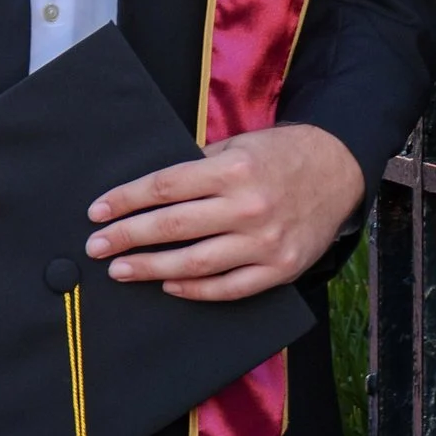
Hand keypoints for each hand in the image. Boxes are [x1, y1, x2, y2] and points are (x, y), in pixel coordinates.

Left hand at [84, 122, 364, 302]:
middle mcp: (247, 207)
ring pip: (195, 263)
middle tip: (96, 247)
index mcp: (233, 169)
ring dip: (151, 268)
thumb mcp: (239, 146)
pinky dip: (195, 290)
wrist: (338, 171)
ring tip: (121, 270)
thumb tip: (147, 191)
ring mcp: (264, 242)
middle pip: (172, 225)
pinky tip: (169, 285)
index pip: (164, 187)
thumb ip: (198, 166)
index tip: (97, 212)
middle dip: (127, 237)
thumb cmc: (280, 155)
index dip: (125, 200)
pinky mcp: (280, 268)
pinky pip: (229, 288)